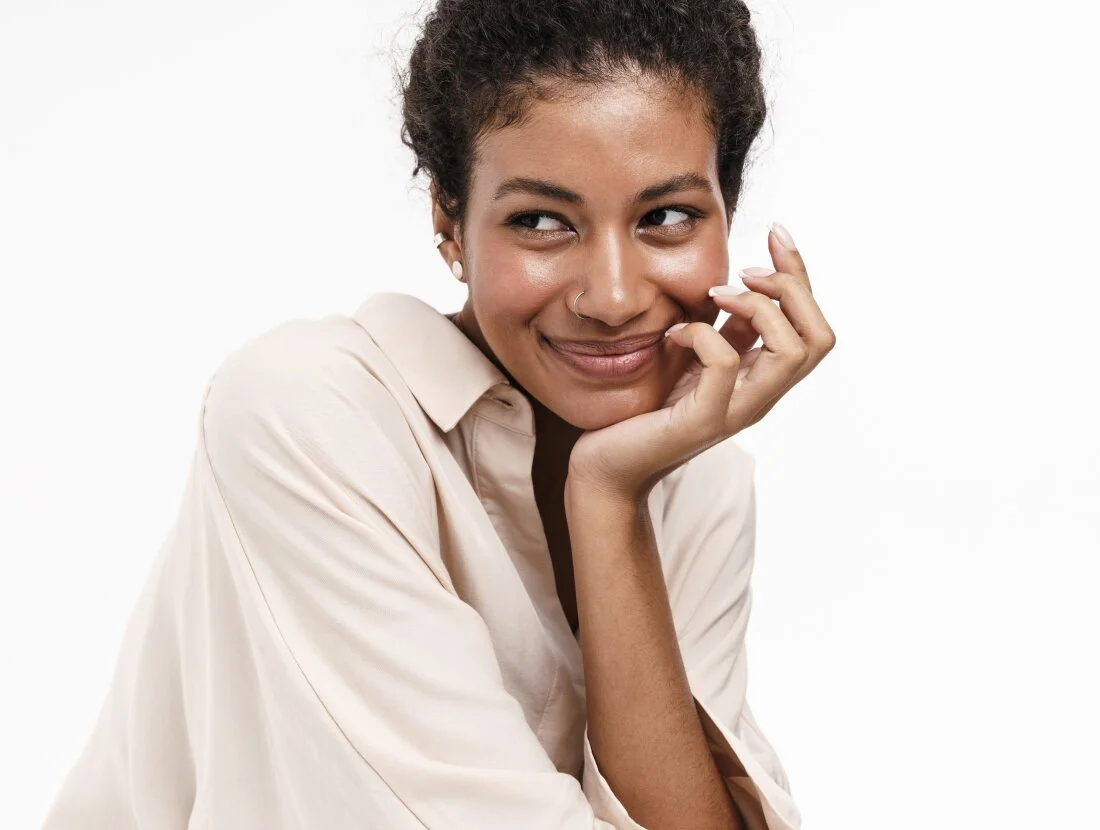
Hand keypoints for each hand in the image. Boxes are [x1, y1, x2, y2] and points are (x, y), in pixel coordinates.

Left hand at [566, 226, 835, 499]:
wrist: (607, 465)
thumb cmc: (646, 410)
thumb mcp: (695, 357)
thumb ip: (728, 331)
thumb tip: (747, 283)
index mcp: (761, 378)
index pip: (812, 325)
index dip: (800, 273)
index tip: (775, 232)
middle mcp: (760, 397)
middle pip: (819, 337)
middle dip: (789, 287)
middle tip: (742, 273)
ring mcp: (736, 411)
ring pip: (791, 351)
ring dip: (756, 307)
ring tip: (712, 296)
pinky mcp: (703, 420)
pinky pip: (723, 363)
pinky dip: (701, 333)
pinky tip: (673, 333)